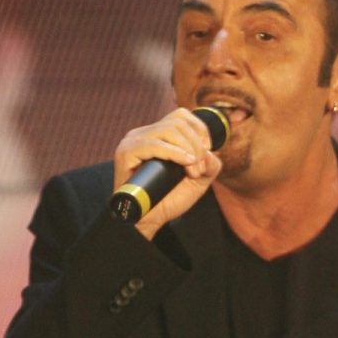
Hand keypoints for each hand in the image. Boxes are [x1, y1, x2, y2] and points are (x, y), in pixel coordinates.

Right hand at [113, 108, 221, 238]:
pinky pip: (154, 144)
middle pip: (178, 121)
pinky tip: (186, 163)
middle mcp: (144, 134)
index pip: (181, 115)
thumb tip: (211, 151)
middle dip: (196, 145)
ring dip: (189, 150)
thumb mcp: (197, 181)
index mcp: (158, 135)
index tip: (207, 153)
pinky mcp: (126, 153)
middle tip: (198, 169)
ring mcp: (133, 141)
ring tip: (192, 172)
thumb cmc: (169, 200)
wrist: (148, 221)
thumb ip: (210, 165)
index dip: (200, 130)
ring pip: (169, 130)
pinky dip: (174, 153)